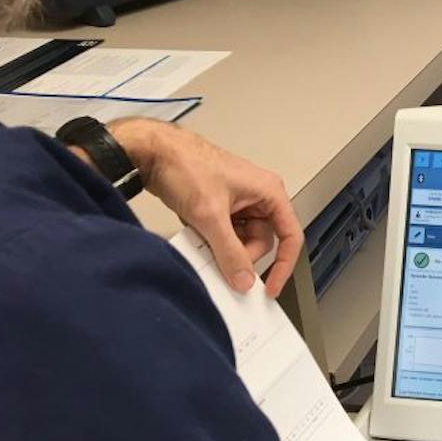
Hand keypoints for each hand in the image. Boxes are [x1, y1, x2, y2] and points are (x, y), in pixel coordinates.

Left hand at [109, 119, 302, 295]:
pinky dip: (211, 241)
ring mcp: (239, 202)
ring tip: (201, 241)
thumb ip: (230, 252)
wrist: (151, 152)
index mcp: (269, 192)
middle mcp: (258, 197)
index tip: (269, 288)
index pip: (290, 236)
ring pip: (241, 240)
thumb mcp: (210, 215)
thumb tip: (244, 280)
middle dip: (241, 255)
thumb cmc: (185, 165)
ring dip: (222, 248)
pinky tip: (196, 235)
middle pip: (262, 242)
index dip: (283, 265)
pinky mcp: (220, 206)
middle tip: (218, 260)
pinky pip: (225, 235)